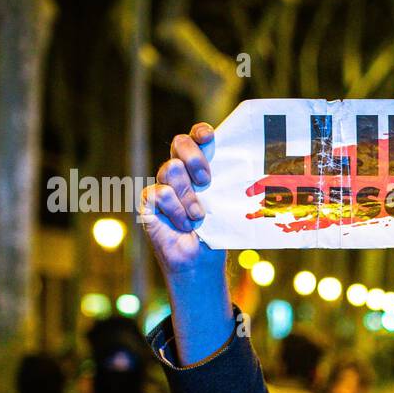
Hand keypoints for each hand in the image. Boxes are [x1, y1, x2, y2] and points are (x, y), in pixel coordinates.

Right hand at [140, 123, 224, 278]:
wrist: (201, 260)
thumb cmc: (216, 230)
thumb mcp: (226, 204)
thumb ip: (226, 184)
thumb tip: (244, 171)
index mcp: (199, 166)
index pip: (196, 138)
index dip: (200, 132)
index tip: (209, 136)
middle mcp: (179, 170)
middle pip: (180, 143)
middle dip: (195, 158)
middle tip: (206, 181)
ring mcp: (163, 183)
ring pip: (171, 169)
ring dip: (188, 195)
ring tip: (198, 216)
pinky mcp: (149, 201)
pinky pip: (159, 193)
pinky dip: (175, 210)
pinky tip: (184, 223)